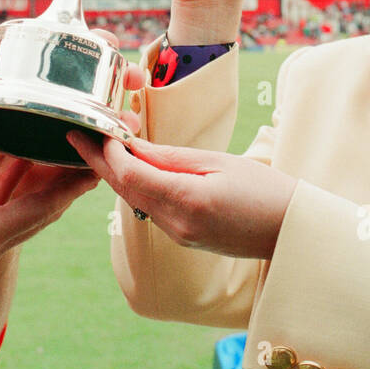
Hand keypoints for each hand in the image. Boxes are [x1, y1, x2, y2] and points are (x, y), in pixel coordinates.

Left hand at [0, 29, 143, 207]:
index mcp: (44, 91)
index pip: (77, 59)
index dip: (98, 46)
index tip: (110, 42)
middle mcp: (65, 114)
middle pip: (104, 88)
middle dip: (124, 78)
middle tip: (132, 77)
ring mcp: (72, 144)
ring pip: (108, 129)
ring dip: (122, 124)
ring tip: (126, 124)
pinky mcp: (69, 177)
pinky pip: (93, 171)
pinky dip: (104, 167)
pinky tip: (109, 162)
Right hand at [0, 103, 98, 317]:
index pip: (44, 207)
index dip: (73, 184)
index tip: (98, 160)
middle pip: (43, 209)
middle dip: (70, 182)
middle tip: (94, 150)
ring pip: (24, 209)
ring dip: (46, 183)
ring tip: (68, 152)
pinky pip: (0, 208)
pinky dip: (15, 185)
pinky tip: (18, 160)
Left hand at [66, 133, 296, 259]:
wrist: (292, 231)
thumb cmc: (266, 190)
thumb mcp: (219, 162)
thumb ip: (171, 157)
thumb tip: (132, 147)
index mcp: (186, 201)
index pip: (130, 175)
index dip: (106, 152)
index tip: (92, 129)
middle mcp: (176, 225)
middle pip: (124, 190)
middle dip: (98, 162)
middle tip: (77, 135)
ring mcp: (178, 236)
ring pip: (133, 201)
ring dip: (115, 174)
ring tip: (97, 146)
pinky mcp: (183, 239)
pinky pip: (149, 209)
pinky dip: (135, 187)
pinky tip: (130, 168)